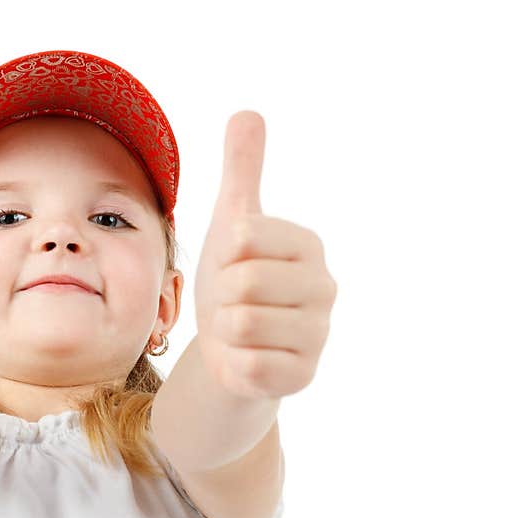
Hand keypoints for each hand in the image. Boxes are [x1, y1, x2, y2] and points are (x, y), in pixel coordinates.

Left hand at [194, 111, 336, 399]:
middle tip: (233, 302)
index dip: (222, 255)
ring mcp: (318, 335)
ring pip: (241, 324)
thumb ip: (241, 171)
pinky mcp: (302, 376)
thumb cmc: (232, 280)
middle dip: (222, 294)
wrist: (229, 347)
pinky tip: (245, 357)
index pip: (242, 238)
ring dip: (224, 330)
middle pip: (242, 282)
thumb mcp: (231, 224)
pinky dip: (233, 362)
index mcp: (308, 245)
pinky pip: (246, 364)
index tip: (234, 265)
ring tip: (239, 329)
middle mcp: (324, 288)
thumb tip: (248, 112)